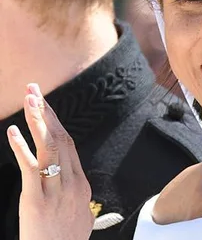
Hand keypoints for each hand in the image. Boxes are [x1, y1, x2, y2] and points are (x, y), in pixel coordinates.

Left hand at [7, 83, 93, 239]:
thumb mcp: (82, 218)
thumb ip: (80, 199)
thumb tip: (78, 189)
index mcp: (82, 184)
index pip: (70, 145)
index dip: (56, 123)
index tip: (45, 106)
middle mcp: (72, 182)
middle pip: (61, 138)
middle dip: (47, 112)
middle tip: (35, 90)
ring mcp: (56, 190)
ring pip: (49, 147)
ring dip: (37, 120)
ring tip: (28, 98)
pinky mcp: (36, 200)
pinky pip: (30, 168)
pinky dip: (21, 147)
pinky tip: (12, 132)